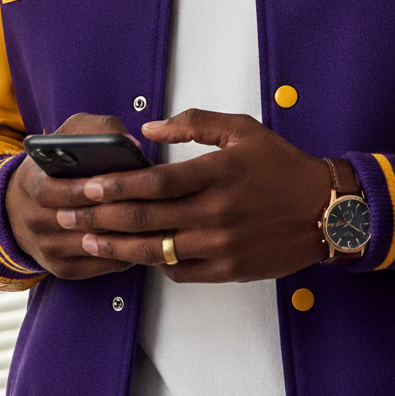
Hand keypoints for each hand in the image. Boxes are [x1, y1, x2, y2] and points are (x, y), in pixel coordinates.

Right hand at [5, 112, 147, 279]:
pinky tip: (147, 238)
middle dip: (117, 210)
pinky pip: (102, 265)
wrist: (18, 210)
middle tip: (151, 201)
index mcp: (33, 185)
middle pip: (83, 221)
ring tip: (158, 218)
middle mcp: (35, 222)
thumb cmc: (52, 169)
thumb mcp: (65, 137)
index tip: (113, 180)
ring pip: (97, 245)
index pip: (55, 191)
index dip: (84, 188)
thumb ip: (94, 130)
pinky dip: (127, 253)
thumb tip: (132, 143)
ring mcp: (49, 249)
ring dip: (128, 234)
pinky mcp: (63, 269)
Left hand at [63, 109, 332, 281]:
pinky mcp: (228, 269)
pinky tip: (135, 254)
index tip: (87, 184)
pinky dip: (154, 263)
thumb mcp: (244, 130)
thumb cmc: (282, 167)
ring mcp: (221, 244)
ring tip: (88, 239)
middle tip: (68, 214)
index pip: (154, 183)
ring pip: (155, 250)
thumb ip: (196, 124)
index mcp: (217, 174)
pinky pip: (179, 271)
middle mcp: (215, 212)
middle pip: (145, 219)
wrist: (326, 210)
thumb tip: (150, 129)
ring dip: (115, 245)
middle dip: (99, 216)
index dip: (115, 185)